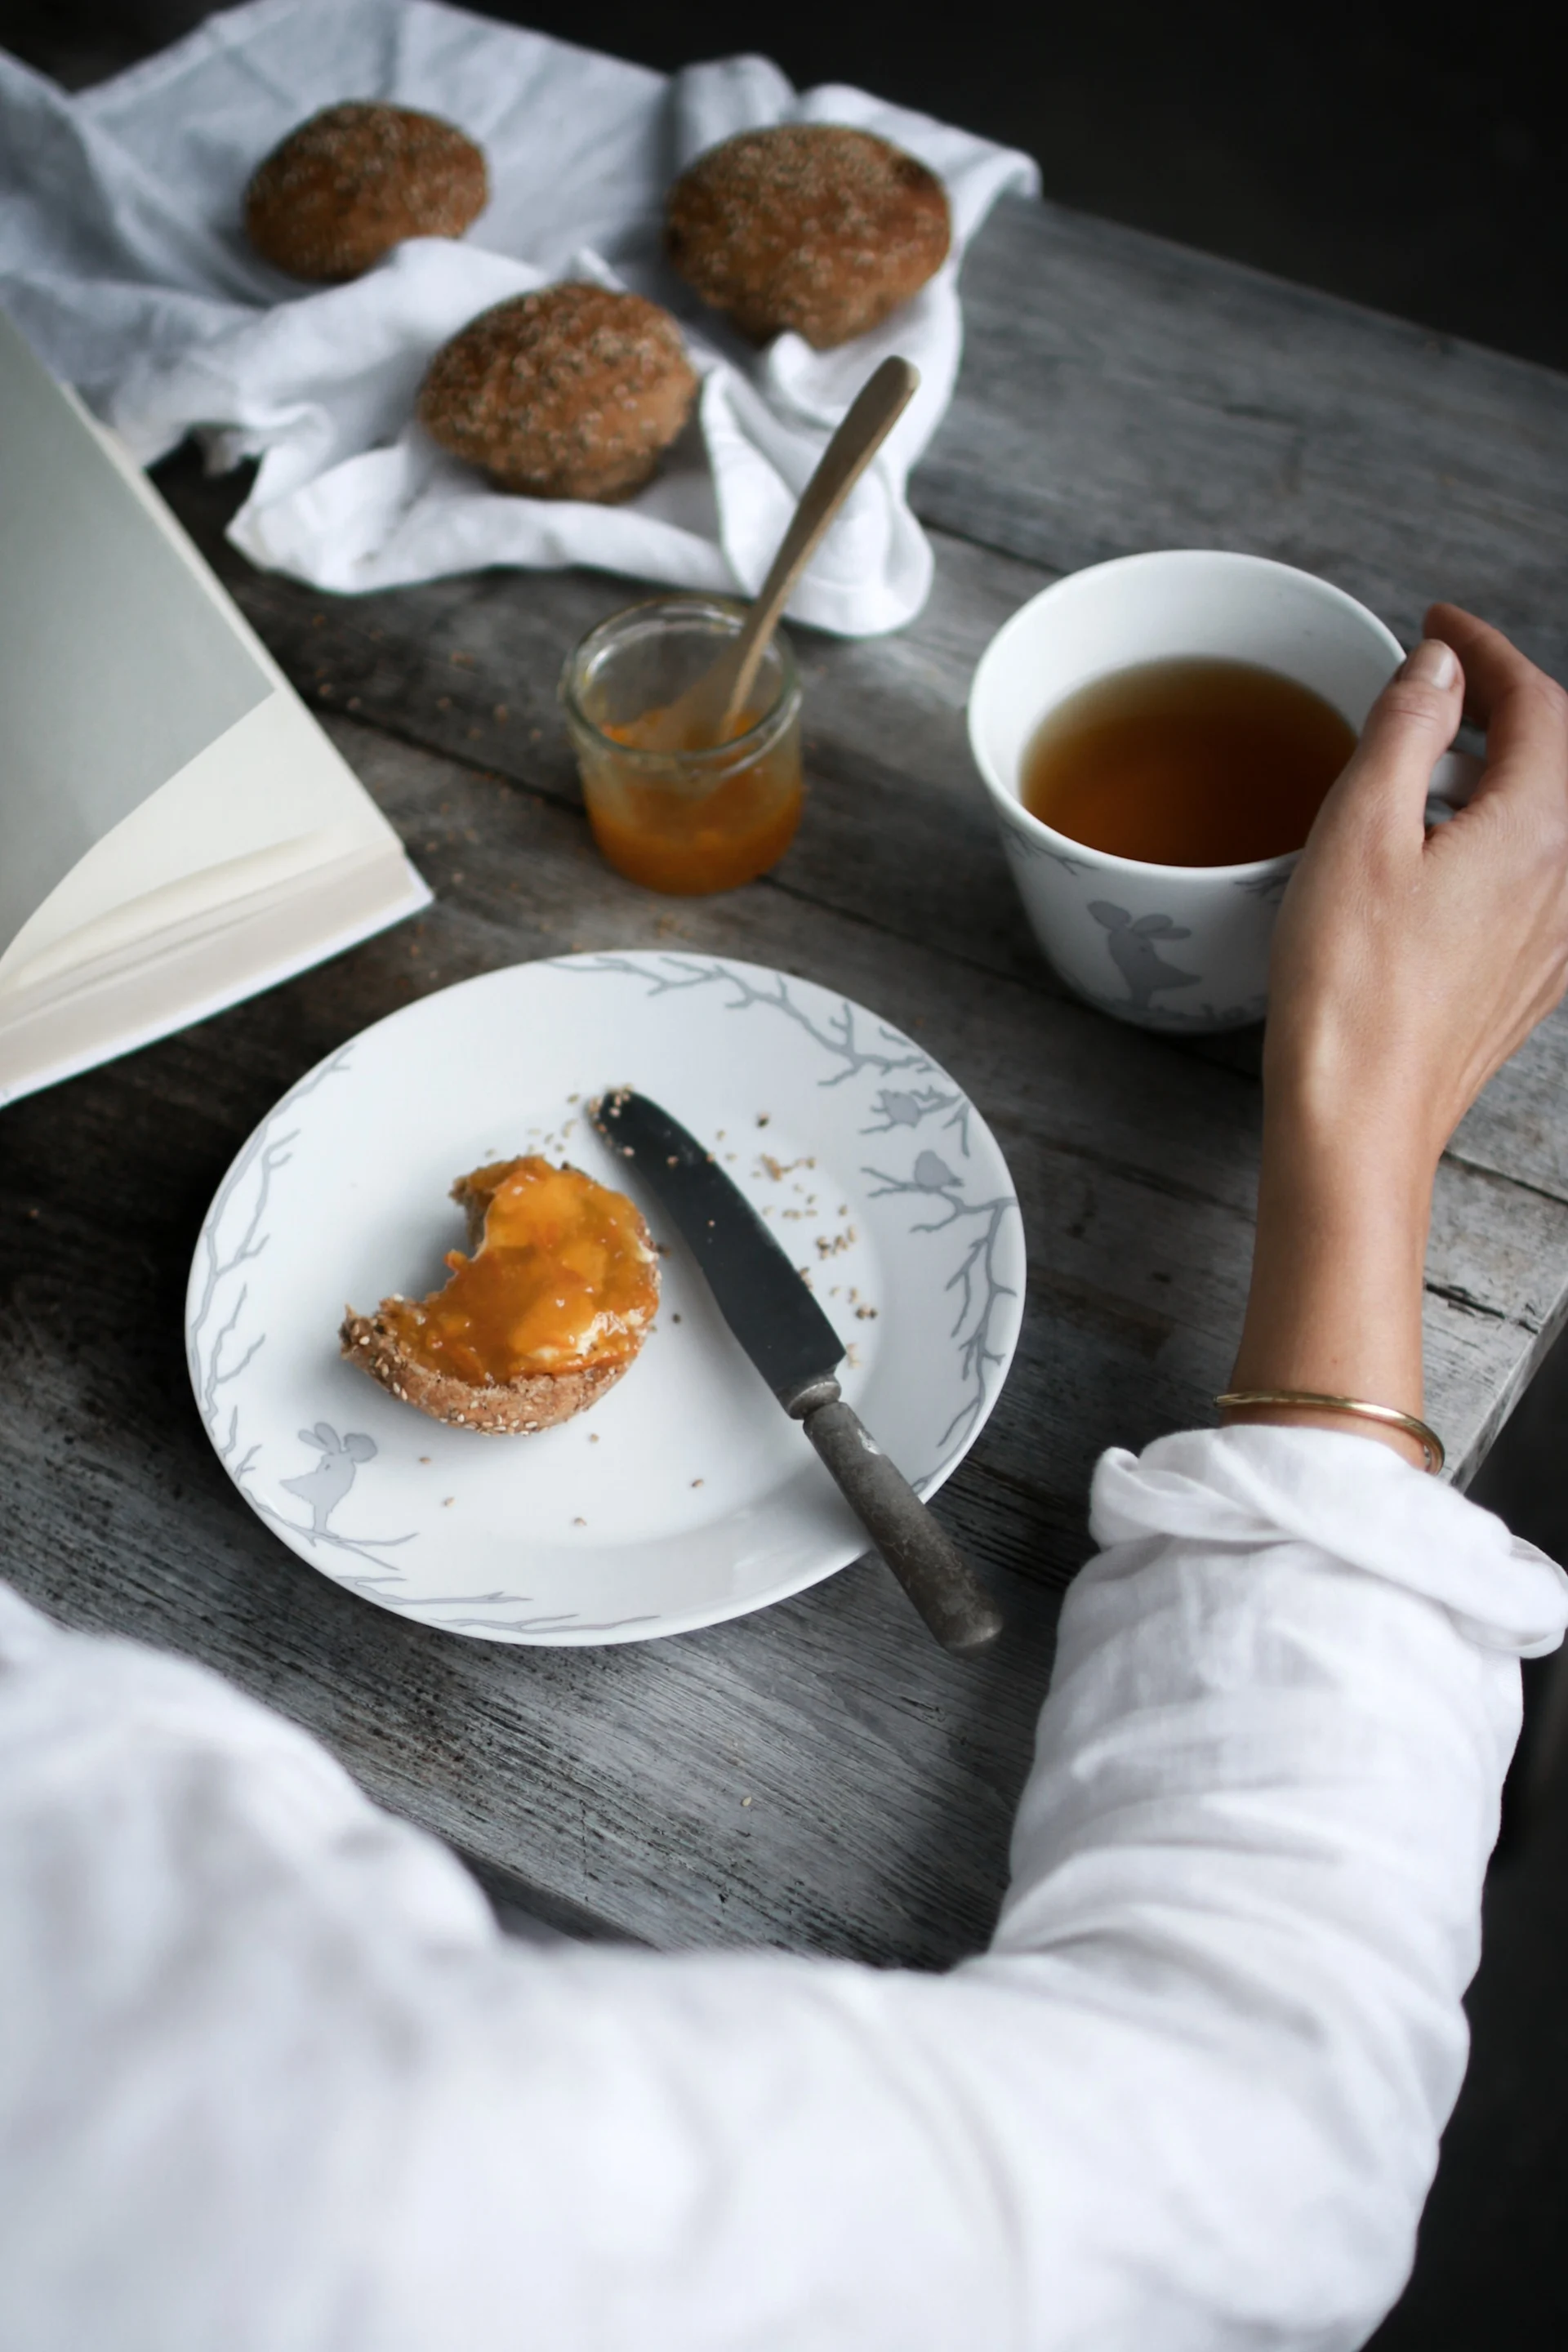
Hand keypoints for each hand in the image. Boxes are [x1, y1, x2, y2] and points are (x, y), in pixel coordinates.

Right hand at [1227, 607, 1567, 1463]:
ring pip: (1554, 819)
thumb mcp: (1358, 831)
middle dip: (1509, 703)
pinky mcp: (1529, 980)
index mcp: (1537, 829)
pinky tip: (1449, 852)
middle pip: (1563, 758)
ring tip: (1439, 756)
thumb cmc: (1350, 992)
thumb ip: (1404, 731)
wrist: (1360, 1120)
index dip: (1490, 652)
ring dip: (1507, 770)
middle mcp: (1567, 881)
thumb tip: (1438, 670)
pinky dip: (1504, 834)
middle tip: (1439, 680)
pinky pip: (1539, 879)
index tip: (1439, 627)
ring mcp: (1555, 937)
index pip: (1541, 704)